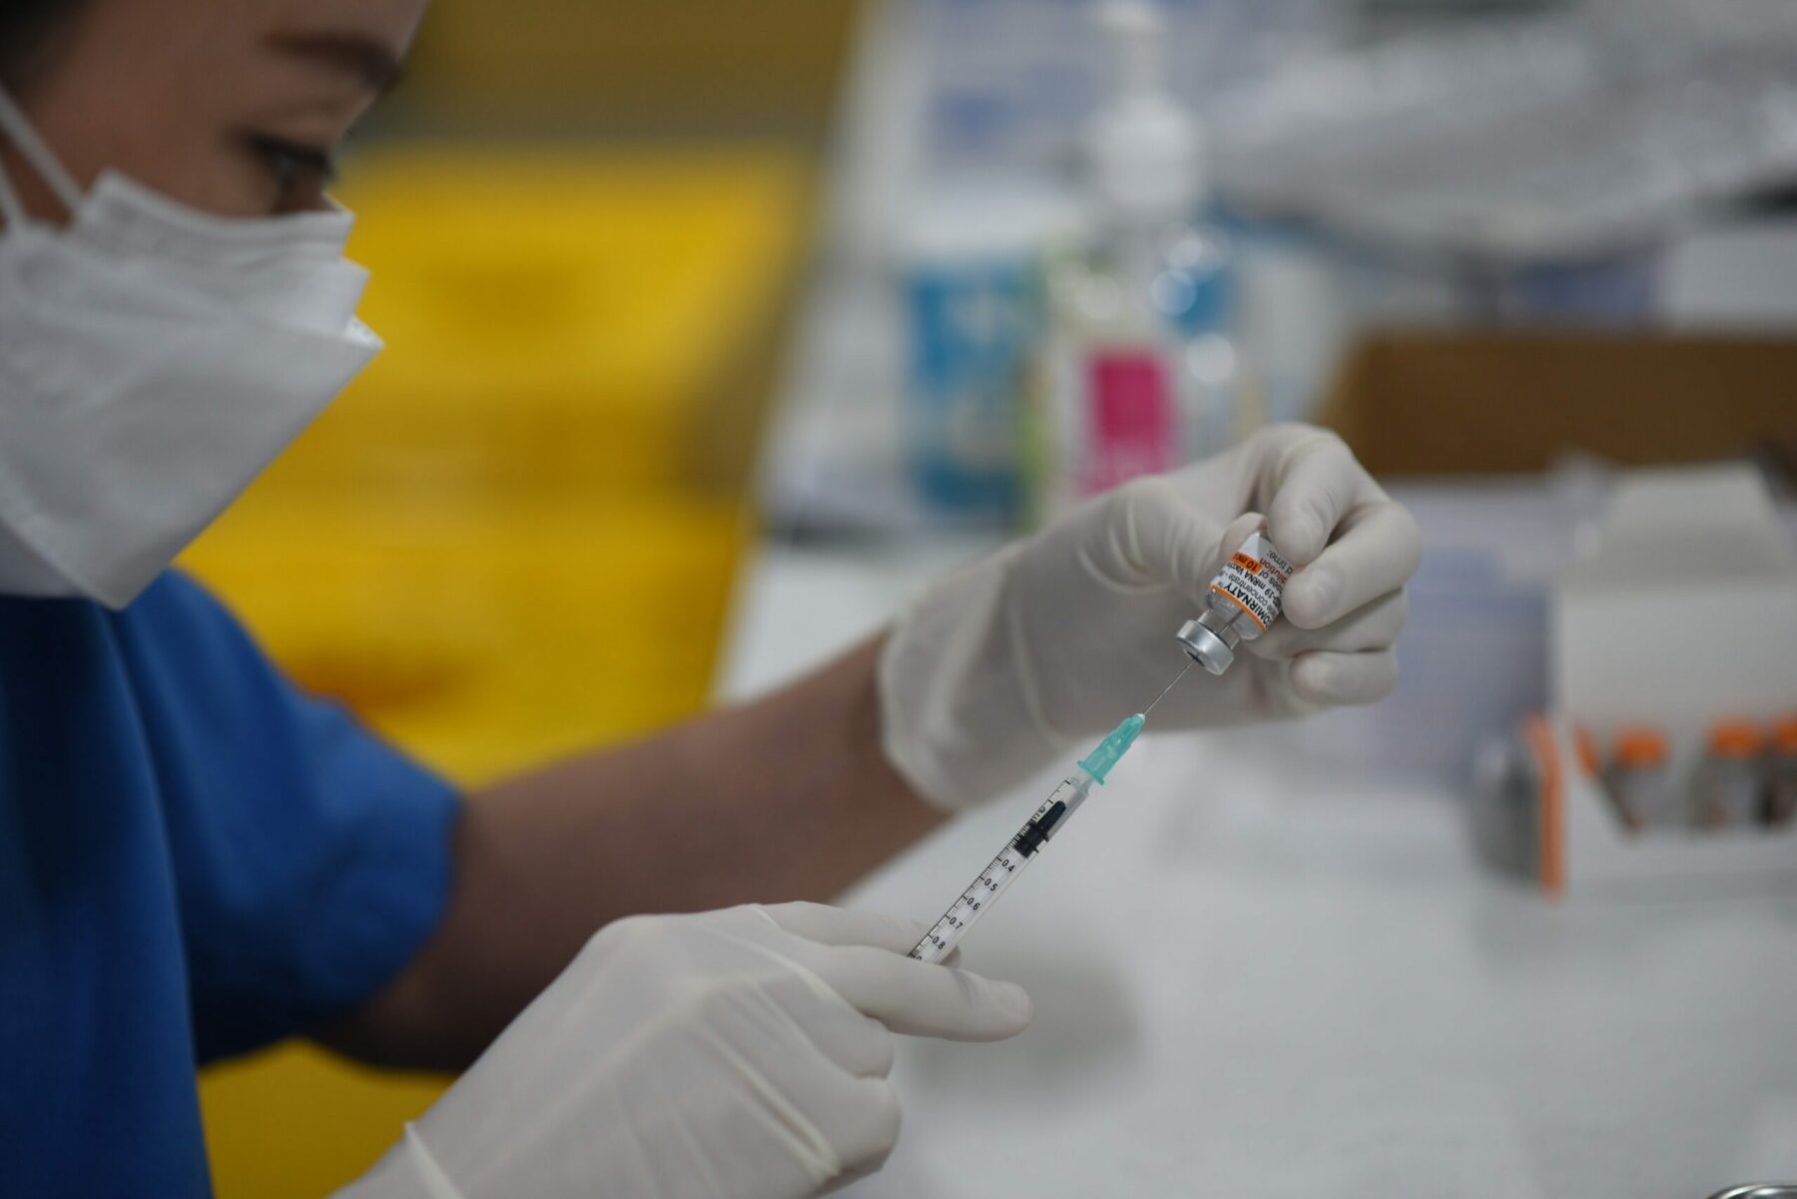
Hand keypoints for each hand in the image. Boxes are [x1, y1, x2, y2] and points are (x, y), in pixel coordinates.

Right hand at [339, 903, 1029, 1198]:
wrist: (486, 1195)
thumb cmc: (541, 1130)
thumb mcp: (620, 1015)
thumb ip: (722, 991)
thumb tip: (842, 1003)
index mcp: (676, 942)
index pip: (816, 925)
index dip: (890, 944)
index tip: (946, 951)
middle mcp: (734, 970)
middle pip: (880, 976)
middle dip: (953, 995)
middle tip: (1010, 1009)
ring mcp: (773, 1035)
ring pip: (871, 1074)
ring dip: (834, 1117)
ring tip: (728, 1145)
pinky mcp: (806, 1112)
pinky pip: (870, 1134)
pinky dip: (834, 1162)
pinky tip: (752, 1168)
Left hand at [879, 424, 1421, 808]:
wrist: (1056, 646)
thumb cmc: (1095, 557)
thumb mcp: (1131, 525)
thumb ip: (1195, 539)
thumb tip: (1252, 570)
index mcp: (1284, 472)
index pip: (1331, 473)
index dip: (1317, 508)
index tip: (1281, 542)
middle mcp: (1324, 535)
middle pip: (1393, 544)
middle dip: (1354, 574)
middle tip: (1296, 603)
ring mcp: (1325, 610)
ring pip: (1383, 614)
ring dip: (1322, 631)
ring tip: (1245, 639)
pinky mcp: (1313, 674)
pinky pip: (1373, 673)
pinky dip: (1349, 677)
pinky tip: (1301, 679)